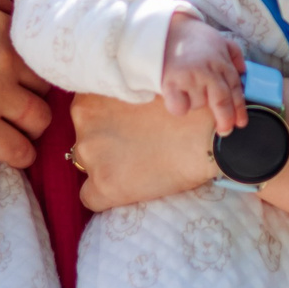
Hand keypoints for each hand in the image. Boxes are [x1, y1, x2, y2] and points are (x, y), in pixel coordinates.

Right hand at [0, 0, 47, 167]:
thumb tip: (11, 3)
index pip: (38, 51)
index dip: (29, 67)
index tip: (19, 78)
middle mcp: (2, 59)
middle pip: (44, 86)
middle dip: (32, 95)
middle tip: (15, 105)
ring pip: (40, 120)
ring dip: (31, 127)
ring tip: (15, 130)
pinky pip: (21, 151)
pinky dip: (20, 154)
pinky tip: (9, 152)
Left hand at [70, 91, 220, 211]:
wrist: (205, 135)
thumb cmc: (183, 107)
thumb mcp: (140, 89)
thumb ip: (117, 97)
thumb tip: (112, 113)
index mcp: (90, 98)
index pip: (84, 116)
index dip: (106, 122)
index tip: (126, 127)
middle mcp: (83, 125)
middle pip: (85, 140)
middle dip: (106, 143)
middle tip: (135, 145)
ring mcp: (92, 156)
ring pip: (87, 167)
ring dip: (107, 167)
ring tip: (138, 164)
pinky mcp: (104, 186)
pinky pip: (90, 198)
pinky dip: (107, 196)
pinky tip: (130, 187)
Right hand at [159, 13, 246, 134]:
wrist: (165, 30)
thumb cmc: (193, 38)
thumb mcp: (220, 40)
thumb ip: (234, 54)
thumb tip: (243, 71)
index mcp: (221, 62)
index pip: (235, 89)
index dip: (239, 109)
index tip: (241, 123)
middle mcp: (208, 71)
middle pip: (221, 102)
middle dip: (225, 119)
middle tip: (225, 130)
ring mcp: (190, 77)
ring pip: (199, 105)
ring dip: (196, 104)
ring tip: (190, 89)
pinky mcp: (171, 83)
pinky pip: (180, 107)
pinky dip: (180, 107)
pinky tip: (179, 99)